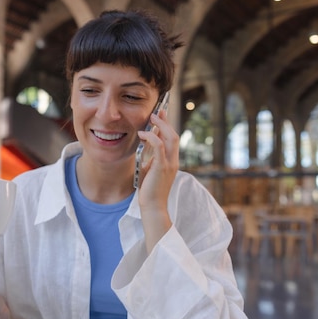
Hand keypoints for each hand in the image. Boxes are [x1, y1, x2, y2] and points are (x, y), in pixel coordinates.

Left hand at [136, 110, 178, 251]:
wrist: (152, 207)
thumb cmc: (149, 190)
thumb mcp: (149, 170)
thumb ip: (151, 157)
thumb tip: (146, 144)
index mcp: (171, 161)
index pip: (172, 139)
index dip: (167, 125)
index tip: (161, 114)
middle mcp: (173, 161)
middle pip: (174, 135)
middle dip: (166, 121)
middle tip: (158, 111)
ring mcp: (169, 164)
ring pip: (171, 138)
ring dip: (161, 125)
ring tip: (152, 117)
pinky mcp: (162, 167)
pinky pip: (160, 147)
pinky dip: (152, 137)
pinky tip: (143, 134)